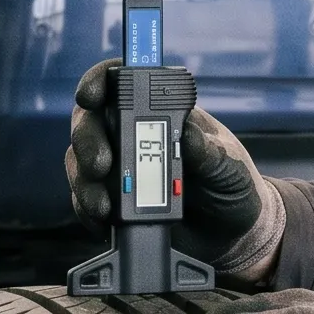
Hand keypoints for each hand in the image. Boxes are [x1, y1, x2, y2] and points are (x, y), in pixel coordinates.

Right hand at [67, 58, 283, 280]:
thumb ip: (209, 152)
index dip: (98, 80)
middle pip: (90, 121)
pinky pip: (85, 200)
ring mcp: (120, 169)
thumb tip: (188, 135)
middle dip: (87, 139)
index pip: (121, 82)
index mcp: (163, 114)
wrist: (234, 234)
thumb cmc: (234, 186)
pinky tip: (103, 220)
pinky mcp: (113, 202)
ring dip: (84, 180)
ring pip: (79, 161)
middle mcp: (133, 135)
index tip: (90, 94)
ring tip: (103, 205)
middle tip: (101, 164)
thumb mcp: (230, 167)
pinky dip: (87, 209)